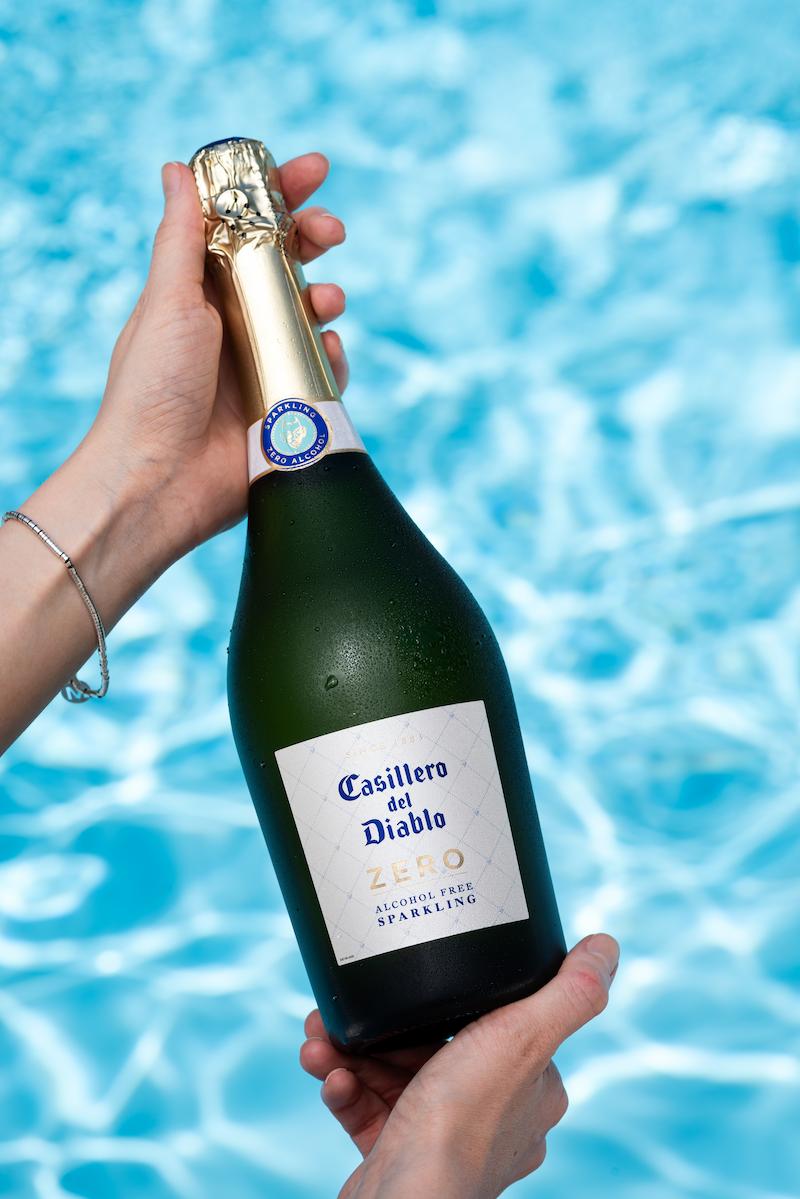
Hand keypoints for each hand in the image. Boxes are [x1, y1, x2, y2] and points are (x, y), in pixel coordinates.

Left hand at [87, 152, 347, 566]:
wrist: (162, 481)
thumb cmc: (152, 390)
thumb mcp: (167, 301)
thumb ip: (181, 237)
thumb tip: (176, 170)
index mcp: (198, 292)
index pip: (243, 228)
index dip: (279, 194)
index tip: (314, 170)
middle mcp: (232, 323)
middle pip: (285, 265)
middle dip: (315, 239)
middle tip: (333, 230)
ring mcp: (261, 364)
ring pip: (310, 316)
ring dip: (326, 296)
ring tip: (328, 301)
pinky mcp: (286, 407)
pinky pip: (324, 372)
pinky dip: (333, 358)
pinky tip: (328, 353)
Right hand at [300, 933, 619, 1198]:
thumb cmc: (464, 1124)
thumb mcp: (523, 1037)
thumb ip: (570, 993)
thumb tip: (607, 946)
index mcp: (531, 1089)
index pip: (497, 1024)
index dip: (452, 996)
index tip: (413, 972)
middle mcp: (493, 1118)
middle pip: (434, 1047)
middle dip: (385, 1024)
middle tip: (347, 1008)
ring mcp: (444, 1140)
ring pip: (393, 1076)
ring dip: (354, 1052)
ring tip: (322, 1038)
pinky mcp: (399, 1158)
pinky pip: (368, 1110)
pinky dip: (346, 1088)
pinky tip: (329, 1074)